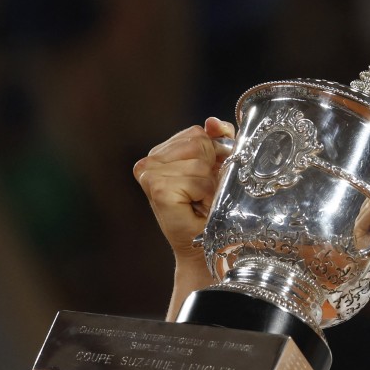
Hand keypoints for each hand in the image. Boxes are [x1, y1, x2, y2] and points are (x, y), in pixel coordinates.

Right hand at [133, 117, 233, 265]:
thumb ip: (220, 140)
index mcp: (162, 153)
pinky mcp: (156, 188)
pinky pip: (197, 178)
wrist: (207, 248)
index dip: (215, 154)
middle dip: (212, 168)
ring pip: (199, 160)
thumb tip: (211, 122)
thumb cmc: (213, 210)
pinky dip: (205, 193)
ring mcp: (149, 173)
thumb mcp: (220, 167)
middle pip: (198, 142)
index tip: (211, 178)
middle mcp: (150, 161)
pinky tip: (196, 206)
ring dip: (210, 183)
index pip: (197, 132)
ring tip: (201, 201)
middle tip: (205, 193)